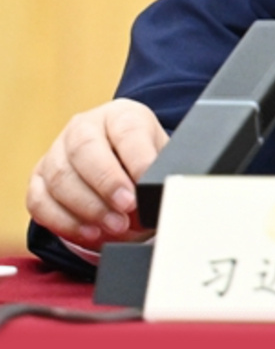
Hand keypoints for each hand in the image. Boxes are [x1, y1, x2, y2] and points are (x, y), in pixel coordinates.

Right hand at [27, 100, 167, 246]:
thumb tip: (161, 193)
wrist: (118, 166)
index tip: (145, 187)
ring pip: (59, 177)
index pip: (126, 129)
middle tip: (127, 208)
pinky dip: (63, 221)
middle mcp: (84, 127)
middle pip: (84, 149)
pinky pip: (39, 200)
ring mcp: (56, 151)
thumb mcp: (160, 158)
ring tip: (115, 226)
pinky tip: (89, 233)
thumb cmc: (140, 161)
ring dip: (87, 208)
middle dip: (106, 184)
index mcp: (119, 115)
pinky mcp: (39, 178)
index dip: (136, 159)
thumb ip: (160, 172)